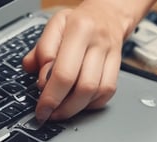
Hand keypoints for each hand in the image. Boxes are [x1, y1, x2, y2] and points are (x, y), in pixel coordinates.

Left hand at [22, 0, 143, 121]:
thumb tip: (38, 76)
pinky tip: (78, 104)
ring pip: (96, 92)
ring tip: (60, 111)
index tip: (40, 108)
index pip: (63, 72)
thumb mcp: (53, 26)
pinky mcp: (118, 66)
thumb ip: (41, 51)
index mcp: (78, 30)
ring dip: (75, 108)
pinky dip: (91, 104)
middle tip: (48, 114)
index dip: (50, 96)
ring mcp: (110, 55)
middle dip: (62, 107)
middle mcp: (97, 43)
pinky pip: (107, 92)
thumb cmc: (77, 21)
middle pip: (82, 86)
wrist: (107, 13)